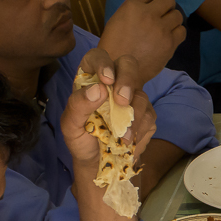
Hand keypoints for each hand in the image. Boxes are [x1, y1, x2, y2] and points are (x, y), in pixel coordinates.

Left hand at [61, 51, 156, 168]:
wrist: (98, 164)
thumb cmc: (81, 140)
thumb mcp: (70, 126)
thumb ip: (78, 105)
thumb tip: (98, 89)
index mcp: (91, 79)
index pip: (98, 57)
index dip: (103, 62)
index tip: (106, 80)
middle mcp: (114, 84)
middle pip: (128, 64)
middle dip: (128, 80)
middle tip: (122, 100)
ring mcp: (133, 98)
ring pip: (141, 94)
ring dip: (133, 117)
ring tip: (121, 138)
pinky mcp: (147, 115)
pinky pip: (149, 116)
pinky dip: (139, 131)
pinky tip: (128, 142)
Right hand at [97, 0, 185, 81]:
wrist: (118, 72)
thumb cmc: (115, 47)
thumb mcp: (117, 20)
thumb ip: (134, 9)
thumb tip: (150, 3)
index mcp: (131, 6)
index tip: (151, 5)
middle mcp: (147, 15)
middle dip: (166, 6)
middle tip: (161, 16)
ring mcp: (160, 29)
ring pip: (178, 14)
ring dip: (172, 20)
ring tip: (164, 28)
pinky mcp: (169, 44)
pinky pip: (182, 31)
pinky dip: (177, 33)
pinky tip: (169, 38)